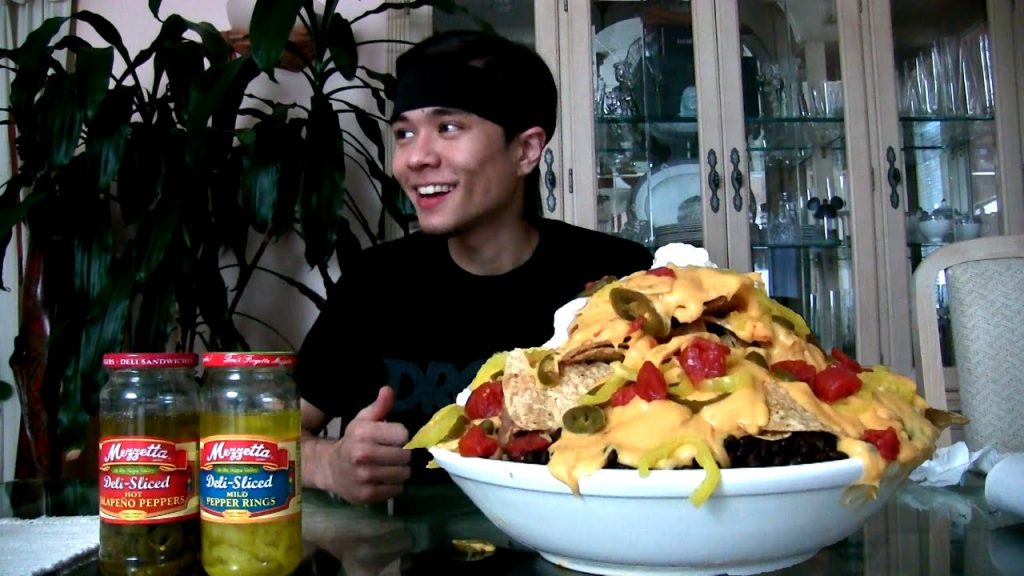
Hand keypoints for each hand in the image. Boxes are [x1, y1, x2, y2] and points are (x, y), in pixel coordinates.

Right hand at [327, 386, 410, 504]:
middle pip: (405, 455)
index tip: (393, 438)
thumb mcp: (362, 420)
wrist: (330, 469)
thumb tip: (388, 390)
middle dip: (402, 454)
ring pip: (404, 473)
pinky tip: (383, 478)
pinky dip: (394, 485)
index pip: (402, 434)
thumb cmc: (352, 442)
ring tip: (388, 466)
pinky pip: (397, 489)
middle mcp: (362, 455)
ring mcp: (364, 477)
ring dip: (400, 470)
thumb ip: (379, 406)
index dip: (400, 436)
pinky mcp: (368, 495)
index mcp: (362, 433)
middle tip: (392, 454)